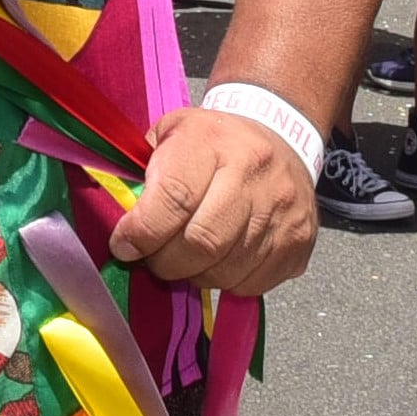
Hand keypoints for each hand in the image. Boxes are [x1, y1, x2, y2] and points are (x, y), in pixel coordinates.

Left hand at [107, 105, 318, 295]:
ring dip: (194, 275)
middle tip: (152, 259)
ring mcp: (282, 212)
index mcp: (213, 142)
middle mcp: (253, 176)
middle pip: (201, 243)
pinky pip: (252, 283)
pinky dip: (225, 282)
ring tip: (183, 259)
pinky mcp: (299, 243)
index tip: (123, 245)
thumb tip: (117, 216)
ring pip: (226, 270)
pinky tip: (217, 261)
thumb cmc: (214, 140)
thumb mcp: (171, 132)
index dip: (142, 231)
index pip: (174, 198)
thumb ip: (141, 168)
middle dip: (165, 262)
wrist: (282, 138)